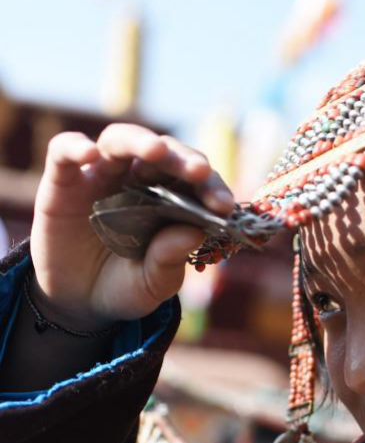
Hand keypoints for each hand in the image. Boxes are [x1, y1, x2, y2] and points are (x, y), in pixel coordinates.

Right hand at [29, 122, 234, 326]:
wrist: (79, 302)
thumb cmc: (124, 286)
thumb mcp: (151, 284)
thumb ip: (169, 262)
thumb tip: (193, 232)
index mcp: (168, 200)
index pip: (193, 181)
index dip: (210, 187)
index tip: (224, 206)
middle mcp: (136, 180)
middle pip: (162, 153)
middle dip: (182, 159)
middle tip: (198, 171)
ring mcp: (99, 176)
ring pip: (119, 140)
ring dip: (140, 141)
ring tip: (156, 151)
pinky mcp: (62, 181)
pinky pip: (64, 151)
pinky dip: (76, 146)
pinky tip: (90, 153)